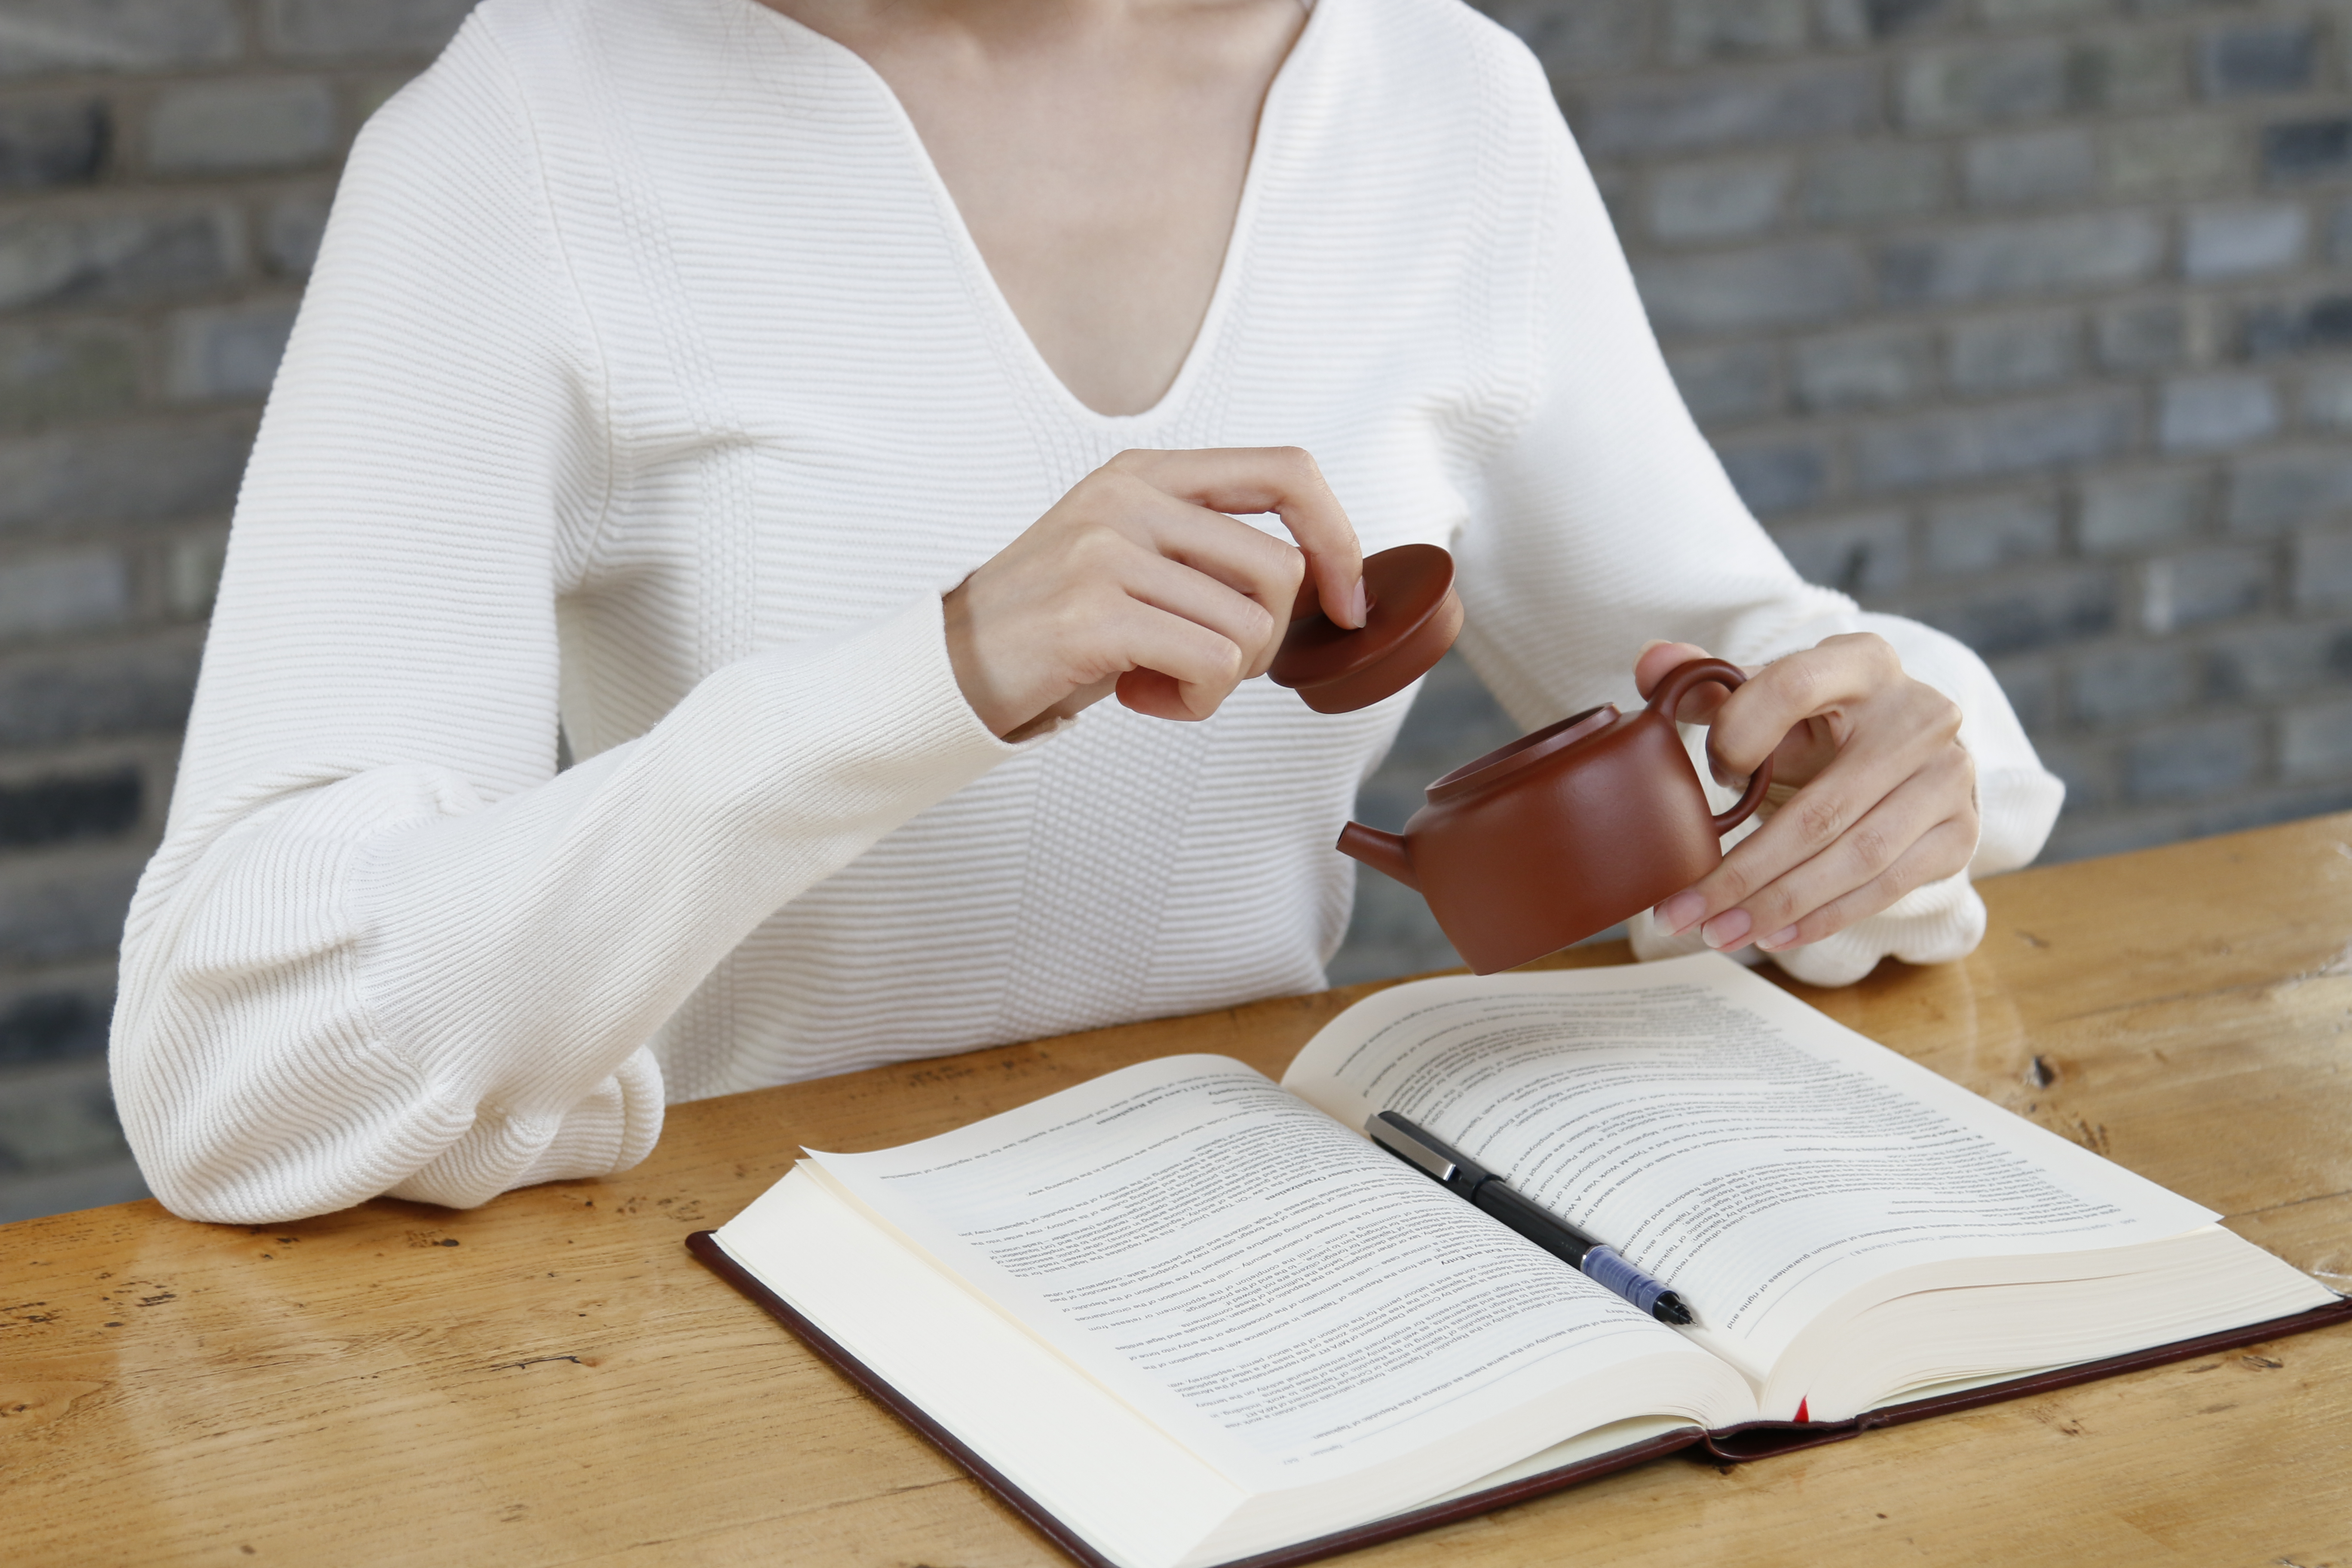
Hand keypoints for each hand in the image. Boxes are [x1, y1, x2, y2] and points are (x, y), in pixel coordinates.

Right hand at [943, 447, 1364, 737]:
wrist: (951, 666)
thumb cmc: (1056, 625)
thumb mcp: (1132, 557)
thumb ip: (1206, 549)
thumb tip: (1320, 580)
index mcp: (1147, 472)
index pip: (1288, 471)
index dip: (1338, 537)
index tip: (1346, 601)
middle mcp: (1129, 497)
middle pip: (1279, 568)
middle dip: (1268, 639)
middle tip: (1208, 662)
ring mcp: (1107, 551)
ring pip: (1250, 627)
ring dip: (1222, 679)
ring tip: (1161, 679)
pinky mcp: (1093, 614)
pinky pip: (1211, 664)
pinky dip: (1194, 702)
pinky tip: (1144, 698)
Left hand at [1639, 634, 1976, 955]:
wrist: (1907, 751)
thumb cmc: (1823, 720)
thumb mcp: (1771, 694)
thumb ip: (1710, 682)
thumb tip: (1651, 662)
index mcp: (1864, 662)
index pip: (1794, 686)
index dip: (1740, 731)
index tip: (1708, 774)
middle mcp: (1920, 715)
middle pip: (1823, 807)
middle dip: (1743, 871)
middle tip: (1681, 911)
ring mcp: (1949, 778)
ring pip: (1855, 857)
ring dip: (1779, 906)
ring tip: (1717, 934)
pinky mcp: (1959, 833)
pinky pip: (1886, 887)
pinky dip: (1824, 918)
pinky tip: (1771, 935)